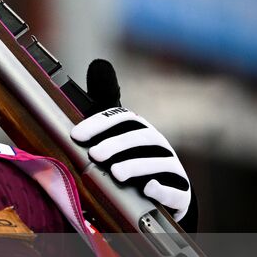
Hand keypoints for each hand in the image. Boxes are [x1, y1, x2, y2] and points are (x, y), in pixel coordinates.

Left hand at [73, 59, 193, 226]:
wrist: (164, 193)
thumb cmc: (133, 159)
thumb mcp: (118, 134)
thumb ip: (104, 108)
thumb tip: (98, 63)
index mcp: (138, 129)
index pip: (121, 118)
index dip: (99, 124)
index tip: (76, 135)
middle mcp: (157, 144)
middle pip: (140, 138)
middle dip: (117, 144)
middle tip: (95, 154)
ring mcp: (171, 168)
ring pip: (158, 162)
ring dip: (136, 166)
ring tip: (115, 173)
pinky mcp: (180, 192)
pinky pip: (175, 190)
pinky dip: (162, 189)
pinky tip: (148, 189)